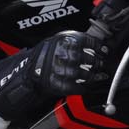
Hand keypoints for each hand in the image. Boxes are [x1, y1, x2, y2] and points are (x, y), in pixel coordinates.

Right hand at [0, 30, 115, 118]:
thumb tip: (93, 43)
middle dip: (99, 63)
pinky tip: (87, 86)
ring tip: (100, 76)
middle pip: (90, 59)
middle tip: (103, 65)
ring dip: (96, 76)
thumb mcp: (54, 42)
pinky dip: (84, 87)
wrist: (23, 74)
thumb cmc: (40, 57)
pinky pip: (78, 87)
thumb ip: (72, 42)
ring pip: (87, 74)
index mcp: (62, 40)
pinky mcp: (59, 85)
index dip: (100, 47)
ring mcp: (61, 71)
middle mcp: (63, 54)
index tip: (105, 50)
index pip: (89, 41)